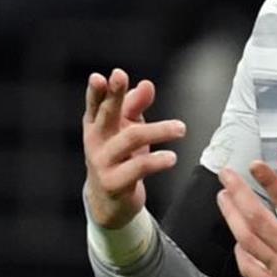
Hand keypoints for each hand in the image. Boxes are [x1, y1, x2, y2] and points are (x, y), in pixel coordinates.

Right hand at [82, 68, 185, 228]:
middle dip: (115, 95)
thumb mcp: (127, 129)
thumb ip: (135, 106)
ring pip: (130, 139)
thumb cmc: (120, 157)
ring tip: (181, 128)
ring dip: (158, 130)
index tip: (109, 74)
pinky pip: (138, 168)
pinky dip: (157, 160)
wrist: (109, 202)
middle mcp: (95, 142)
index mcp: (96, 126)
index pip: (96, 104)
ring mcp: (102, 163)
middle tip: (122, 76)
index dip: (99, 90)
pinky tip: (171, 157)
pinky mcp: (114, 183)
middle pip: (107, 115)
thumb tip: (146, 85)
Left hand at [216, 158, 276, 276]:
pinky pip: (252, 271)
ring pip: (249, 243)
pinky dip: (240, 254)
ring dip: (232, 219)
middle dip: (238, 194)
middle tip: (226, 176)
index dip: (268, 181)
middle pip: (257, 221)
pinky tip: (238, 240)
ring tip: (224, 200)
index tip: (254, 166)